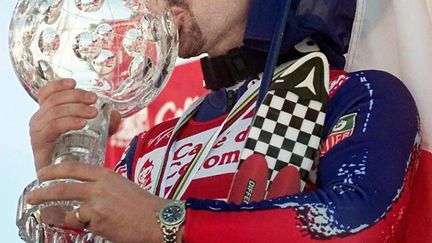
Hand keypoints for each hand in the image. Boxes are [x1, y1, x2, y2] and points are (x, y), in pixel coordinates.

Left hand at [26, 161, 170, 242]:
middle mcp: (99, 187)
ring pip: (69, 211)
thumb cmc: (142, 204)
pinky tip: (98, 225)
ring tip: (59, 217)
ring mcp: (97, 205)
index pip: (74, 168)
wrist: (156, 218)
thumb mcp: (122, 185)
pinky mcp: (98, 222)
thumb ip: (103, 184)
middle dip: (43, 192)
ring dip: (64, 216)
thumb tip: (85, 190)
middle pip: (63, 188)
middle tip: (32, 196)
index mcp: (106, 175)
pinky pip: (82, 224)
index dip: (55, 170)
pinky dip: (85, 226)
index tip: (43, 173)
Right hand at [30, 79, 120, 170]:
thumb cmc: (81, 155)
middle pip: (53, 100)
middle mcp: (39, 120)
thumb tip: (115, 112)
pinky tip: (82, 123)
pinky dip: (68, 122)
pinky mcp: (39, 144)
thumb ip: (107, 123)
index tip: (74, 83)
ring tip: (93, 113)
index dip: (58, 85)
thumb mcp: (98, 134)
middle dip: (75, 96)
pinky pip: (53, 127)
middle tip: (94, 99)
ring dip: (75, 109)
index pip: (46, 93)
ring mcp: (38, 132)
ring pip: (54, 111)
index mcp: (48, 114)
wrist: (68, 181)